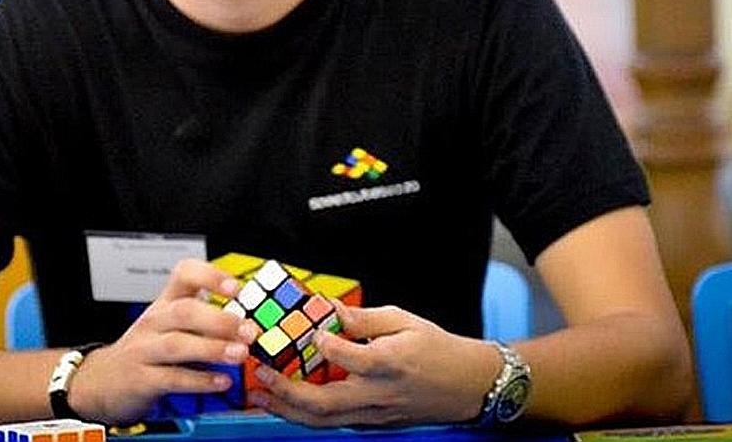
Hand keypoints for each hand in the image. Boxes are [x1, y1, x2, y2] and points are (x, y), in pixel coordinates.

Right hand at [67, 258, 258, 424]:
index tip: (236, 288)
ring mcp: (144, 350)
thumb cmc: (146, 350)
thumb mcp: (169, 327)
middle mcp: (154, 322)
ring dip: (212, 348)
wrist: (101, 380)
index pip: (184, 274)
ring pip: (178, 344)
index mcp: (164, 304)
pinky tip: (222, 381)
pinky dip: (199, 380)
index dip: (210, 276)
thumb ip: (204, 322)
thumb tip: (248, 322)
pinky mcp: (141, 379)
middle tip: (248, 330)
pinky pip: (172, 378)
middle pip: (184, 311)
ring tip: (240, 354)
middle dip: (220, 319)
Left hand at [251, 301, 501, 426]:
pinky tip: (288, 403)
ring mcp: (376, 414)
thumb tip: (328, 307)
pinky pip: (336, 423)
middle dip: (288, 392)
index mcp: (391, 364)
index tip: (311, 330)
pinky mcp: (375, 423)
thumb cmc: (438, 349)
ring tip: (262, 395)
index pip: (351, 358)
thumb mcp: (405, 321)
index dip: (326, 345)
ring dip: (289, 410)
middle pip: (327, 403)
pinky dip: (308, 416)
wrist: (469, 386)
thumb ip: (364, 318)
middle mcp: (380, 394)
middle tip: (263, 374)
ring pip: (326, 421)